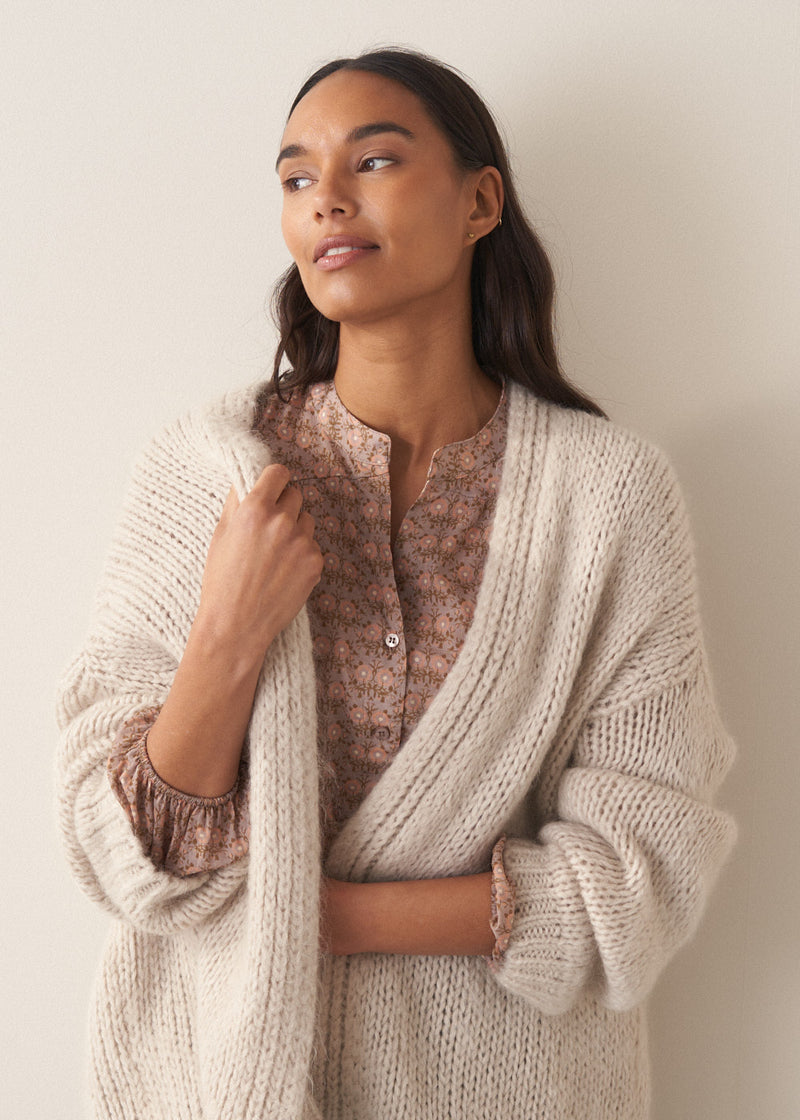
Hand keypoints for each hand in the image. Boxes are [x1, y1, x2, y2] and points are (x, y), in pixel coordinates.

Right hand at [197, 463, 323, 661]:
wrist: (236, 625)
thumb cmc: (222, 581)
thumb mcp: (221, 535)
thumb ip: (237, 503)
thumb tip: (247, 479)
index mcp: (254, 509)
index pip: (279, 473)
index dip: (275, 480)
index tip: (273, 487)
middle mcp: (281, 521)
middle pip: (296, 495)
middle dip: (284, 506)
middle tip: (269, 528)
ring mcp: (302, 542)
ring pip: (307, 520)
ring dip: (295, 529)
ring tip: (275, 554)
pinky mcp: (315, 562)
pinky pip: (313, 545)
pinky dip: (302, 554)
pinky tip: (284, 572)